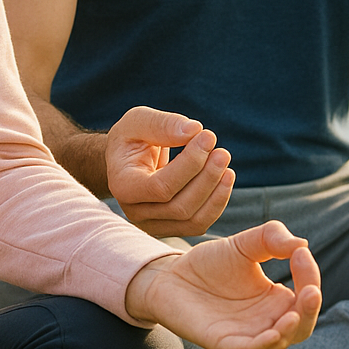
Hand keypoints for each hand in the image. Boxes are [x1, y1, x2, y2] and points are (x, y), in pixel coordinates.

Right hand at [106, 107, 233, 236]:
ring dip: (215, 193)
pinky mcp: (170, 228)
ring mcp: (152, 224)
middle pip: (179, 207)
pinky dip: (216, 202)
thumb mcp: (138, 121)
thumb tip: (194, 130)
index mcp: (122, 185)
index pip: (161, 186)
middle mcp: (134, 211)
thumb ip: (162, 124)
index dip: (190, 164)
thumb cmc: (131, 138)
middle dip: (206, 178)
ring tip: (225, 165)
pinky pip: (198, 223)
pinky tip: (224, 179)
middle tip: (222, 153)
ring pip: (192, 220)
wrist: (126, 160)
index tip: (208, 136)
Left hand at [125, 220, 321, 348]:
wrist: (170, 274)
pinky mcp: (224, 342)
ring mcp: (246, 334)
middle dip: (309, 311)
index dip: (310, 275)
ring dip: (289, 331)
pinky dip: (263, 345)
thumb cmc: (210, 263)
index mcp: (276, 300)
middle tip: (311, 291)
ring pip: (279, 342)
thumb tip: (302, 244)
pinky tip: (272, 333)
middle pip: (301, 325)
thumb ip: (272, 237)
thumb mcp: (245, 244)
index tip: (300, 253)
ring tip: (292, 315)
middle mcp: (266, 321)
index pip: (306, 294)